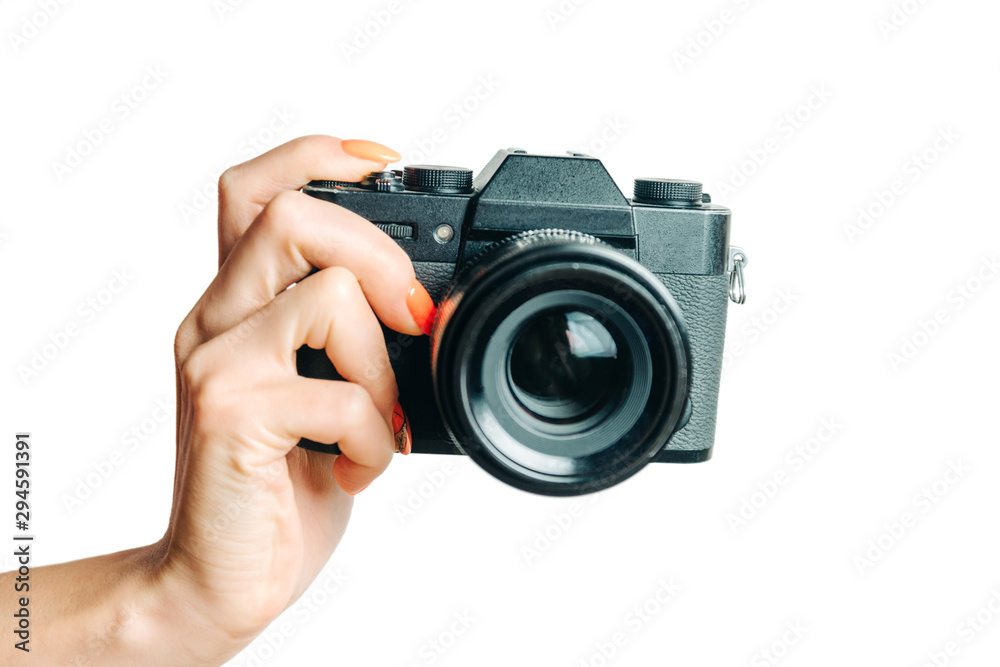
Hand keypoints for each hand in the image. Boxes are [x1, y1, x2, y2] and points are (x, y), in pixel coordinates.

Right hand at [163, 136, 432, 660]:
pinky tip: (357, 469)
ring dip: (383, 367)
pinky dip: (373, 438)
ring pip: (329, 294)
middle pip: (292, 215)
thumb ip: (348, 342)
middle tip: (414, 323)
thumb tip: (431, 309)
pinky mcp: (228, 414)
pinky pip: (338, 394)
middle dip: (382, 259)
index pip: (257, 189)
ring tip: (379, 421)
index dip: (319, 155)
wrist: (221, 577)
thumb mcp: (321, 394)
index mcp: (241, 304)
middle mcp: (215, 318)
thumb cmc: (279, 485)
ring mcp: (216, 362)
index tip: (387, 164)